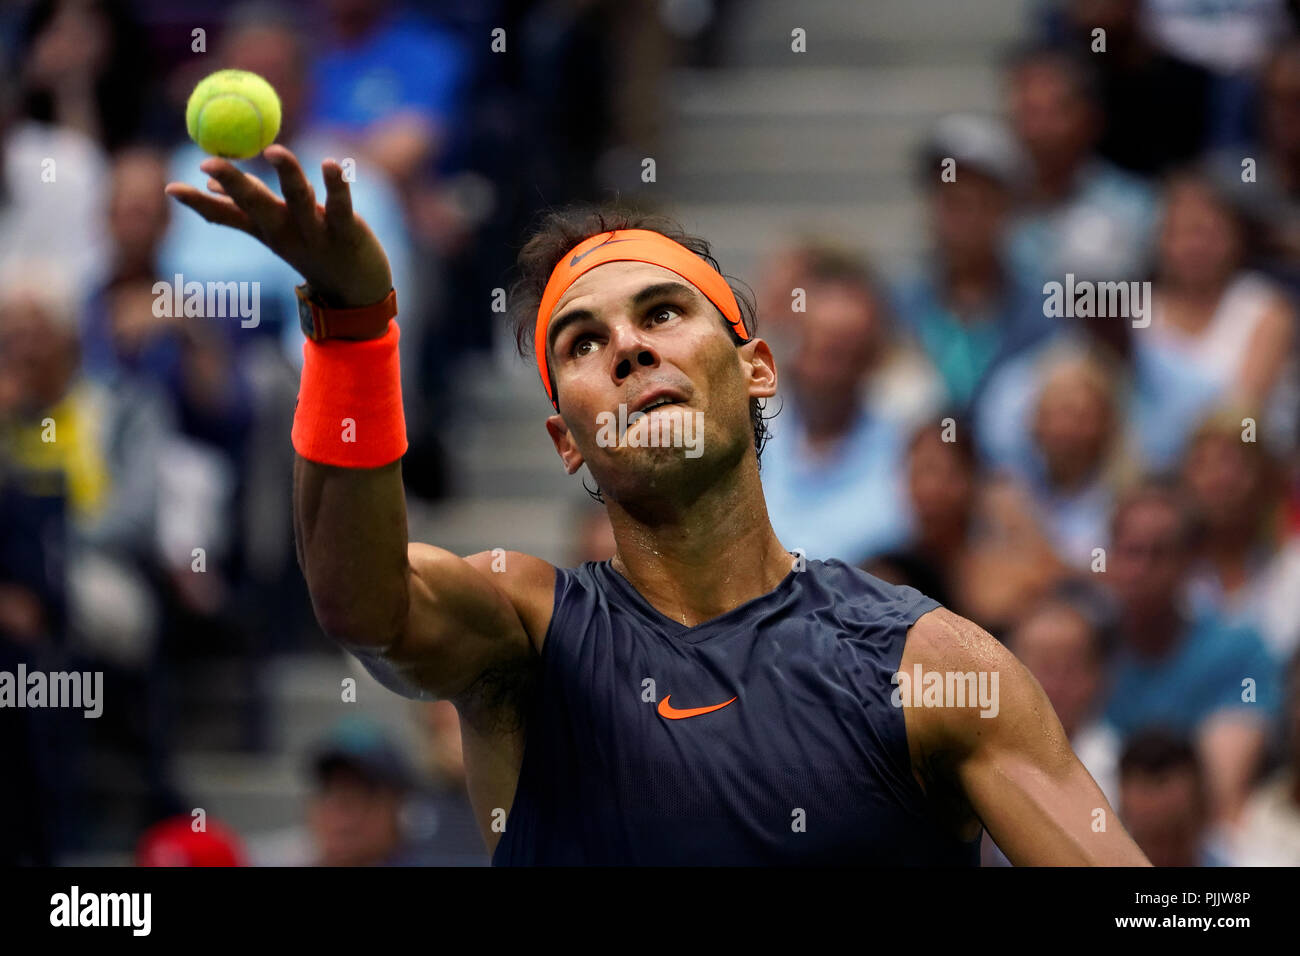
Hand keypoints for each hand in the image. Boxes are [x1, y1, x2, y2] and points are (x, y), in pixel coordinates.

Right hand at [164, 145, 392, 308]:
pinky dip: (335, 185)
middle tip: (208, 163)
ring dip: (288, 174)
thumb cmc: (312, 252)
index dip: (199, 204)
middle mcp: (287, 231)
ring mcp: (316, 232)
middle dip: (233, 184)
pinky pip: (342, 206)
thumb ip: (243, 209)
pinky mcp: (348, 232)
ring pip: (300, 200)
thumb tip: (209, 183)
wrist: (356, 292)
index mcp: (266, 230)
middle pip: (256, 205)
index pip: (227, 216)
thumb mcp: (273, 232)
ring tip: (274, 151)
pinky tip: (330, 163)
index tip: (170, 188)